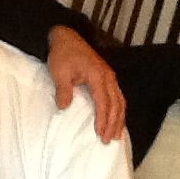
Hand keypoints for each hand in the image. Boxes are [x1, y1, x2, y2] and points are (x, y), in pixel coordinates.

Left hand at [47, 26, 124, 141]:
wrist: (67, 38)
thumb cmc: (62, 55)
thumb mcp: (59, 72)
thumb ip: (63, 90)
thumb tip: (64, 108)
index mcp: (98, 76)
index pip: (104, 102)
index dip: (103, 119)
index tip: (100, 134)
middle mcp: (109, 77)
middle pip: (116, 104)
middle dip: (113, 123)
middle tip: (108, 140)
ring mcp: (110, 77)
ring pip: (120, 101)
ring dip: (119, 119)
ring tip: (116, 135)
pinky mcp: (108, 77)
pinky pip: (118, 97)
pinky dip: (119, 110)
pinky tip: (116, 120)